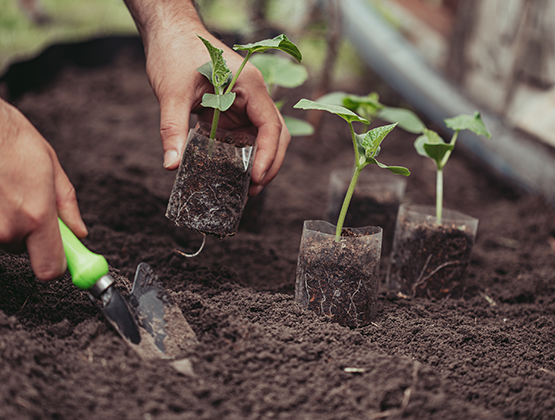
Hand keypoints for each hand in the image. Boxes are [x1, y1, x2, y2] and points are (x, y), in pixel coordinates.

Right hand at [0, 99, 87, 279]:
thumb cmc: (11, 139)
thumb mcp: (50, 167)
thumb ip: (67, 206)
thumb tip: (79, 232)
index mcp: (37, 217)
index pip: (51, 269)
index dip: (57, 263)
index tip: (61, 253)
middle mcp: (7, 228)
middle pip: (25, 249)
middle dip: (29, 231)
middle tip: (24, 199)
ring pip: (3, 237)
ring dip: (6, 221)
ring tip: (4, 188)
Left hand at [124, 0, 290, 195]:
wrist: (169, 33)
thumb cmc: (174, 52)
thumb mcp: (172, 92)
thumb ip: (172, 128)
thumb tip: (171, 164)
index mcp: (249, 85)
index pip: (271, 125)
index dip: (268, 154)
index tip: (257, 178)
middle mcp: (253, 95)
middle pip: (276, 134)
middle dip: (270, 163)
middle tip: (254, 189)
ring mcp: (244, 103)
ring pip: (263, 138)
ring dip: (260, 162)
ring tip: (248, 188)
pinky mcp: (232, 110)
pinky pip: (244, 136)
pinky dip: (243, 155)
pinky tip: (233, 173)